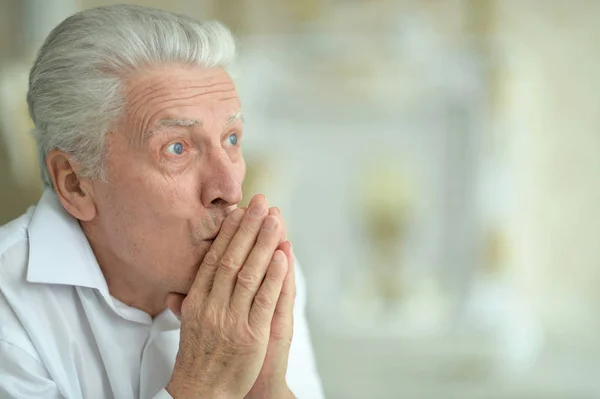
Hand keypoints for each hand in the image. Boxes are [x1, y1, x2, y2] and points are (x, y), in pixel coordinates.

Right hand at [165, 195, 287, 398]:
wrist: (202, 393)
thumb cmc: (198, 358)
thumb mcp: (187, 327)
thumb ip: (184, 305)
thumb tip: (174, 292)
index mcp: (198, 301)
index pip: (214, 258)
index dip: (228, 233)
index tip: (239, 211)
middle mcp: (213, 305)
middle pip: (232, 258)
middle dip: (247, 228)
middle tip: (260, 202)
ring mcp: (232, 319)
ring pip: (249, 273)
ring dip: (263, 243)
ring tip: (275, 219)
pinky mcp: (251, 334)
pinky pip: (263, 299)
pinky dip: (273, 275)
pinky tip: (281, 255)